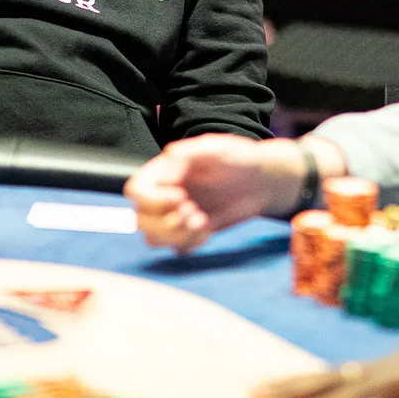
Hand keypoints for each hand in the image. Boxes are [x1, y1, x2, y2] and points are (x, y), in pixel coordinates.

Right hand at [126, 134, 303, 253]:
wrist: (262, 180)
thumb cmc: (238, 158)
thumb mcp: (214, 148)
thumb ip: (186, 156)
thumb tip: (164, 173)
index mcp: (164, 171)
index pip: (136, 190)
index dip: (152, 199)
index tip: (180, 196)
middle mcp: (164, 194)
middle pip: (140, 219)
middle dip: (165, 222)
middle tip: (193, 211)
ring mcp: (176, 215)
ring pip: (154, 238)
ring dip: (175, 235)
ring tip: (201, 221)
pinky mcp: (191, 231)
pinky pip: (177, 249)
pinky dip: (190, 243)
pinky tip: (208, 229)